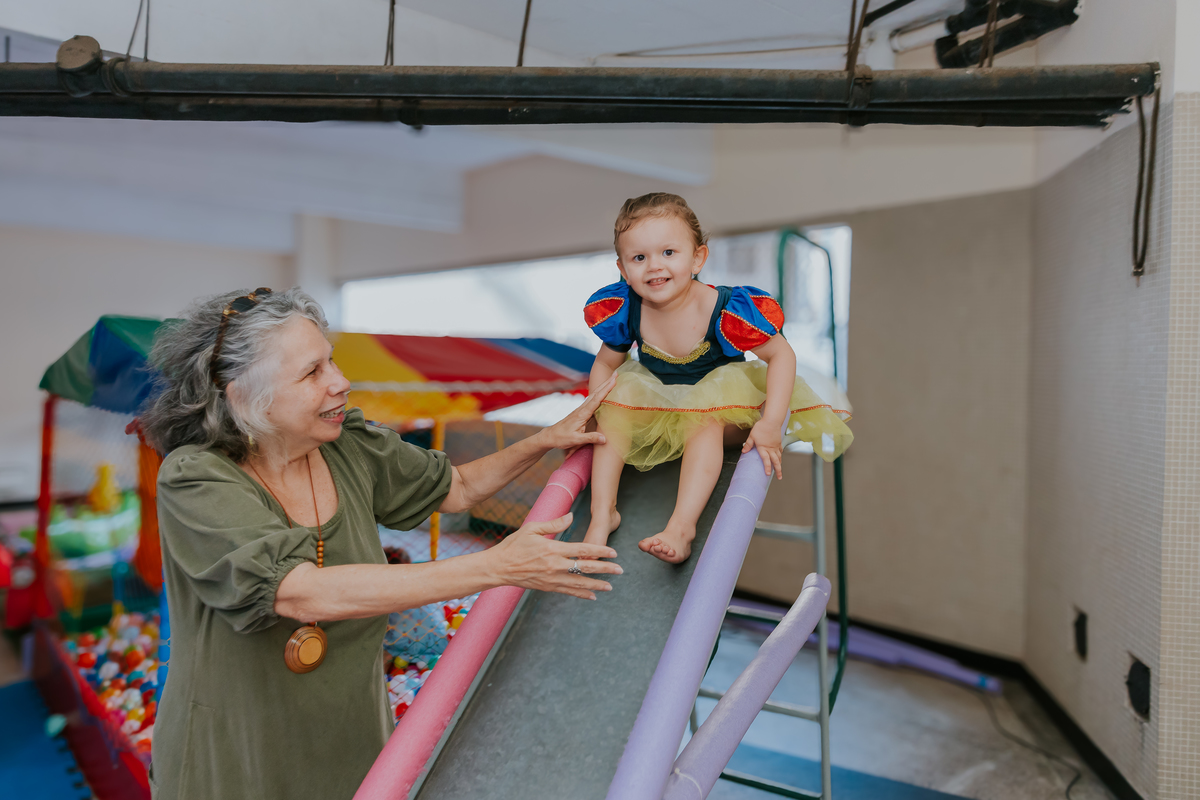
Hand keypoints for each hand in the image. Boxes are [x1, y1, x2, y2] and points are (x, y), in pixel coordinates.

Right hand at [487, 513, 621, 599]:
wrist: (498, 568)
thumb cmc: (513, 545)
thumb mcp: (532, 528)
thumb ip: (554, 524)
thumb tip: (571, 516)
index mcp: (553, 549)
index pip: (583, 550)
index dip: (600, 551)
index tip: (613, 553)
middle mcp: (555, 566)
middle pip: (585, 568)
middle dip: (605, 569)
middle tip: (620, 570)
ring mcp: (551, 579)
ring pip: (579, 583)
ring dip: (597, 585)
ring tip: (611, 586)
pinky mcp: (547, 587)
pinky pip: (568, 592)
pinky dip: (581, 594)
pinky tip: (592, 596)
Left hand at [537, 375, 616, 453]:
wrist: (551, 436)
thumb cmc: (562, 438)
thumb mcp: (576, 440)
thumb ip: (590, 438)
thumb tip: (604, 438)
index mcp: (582, 414)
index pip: (596, 400)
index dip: (606, 390)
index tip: (613, 381)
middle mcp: (582, 409)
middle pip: (596, 393)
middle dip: (606, 383)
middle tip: (616, 373)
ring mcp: (581, 410)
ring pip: (594, 395)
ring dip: (603, 386)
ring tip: (612, 379)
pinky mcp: (580, 412)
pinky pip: (592, 400)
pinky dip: (599, 394)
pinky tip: (602, 393)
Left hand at [743, 419, 783, 478]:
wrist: (772, 420)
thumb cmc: (761, 427)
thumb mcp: (752, 436)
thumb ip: (748, 444)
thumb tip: (743, 451)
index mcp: (763, 448)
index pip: (766, 460)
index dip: (767, 467)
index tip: (768, 474)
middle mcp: (771, 448)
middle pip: (776, 461)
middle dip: (778, 470)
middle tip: (779, 477)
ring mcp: (776, 446)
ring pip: (779, 457)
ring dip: (780, 464)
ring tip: (780, 470)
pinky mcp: (778, 442)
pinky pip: (780, 451)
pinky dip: (780, 456)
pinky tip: (780, 457)